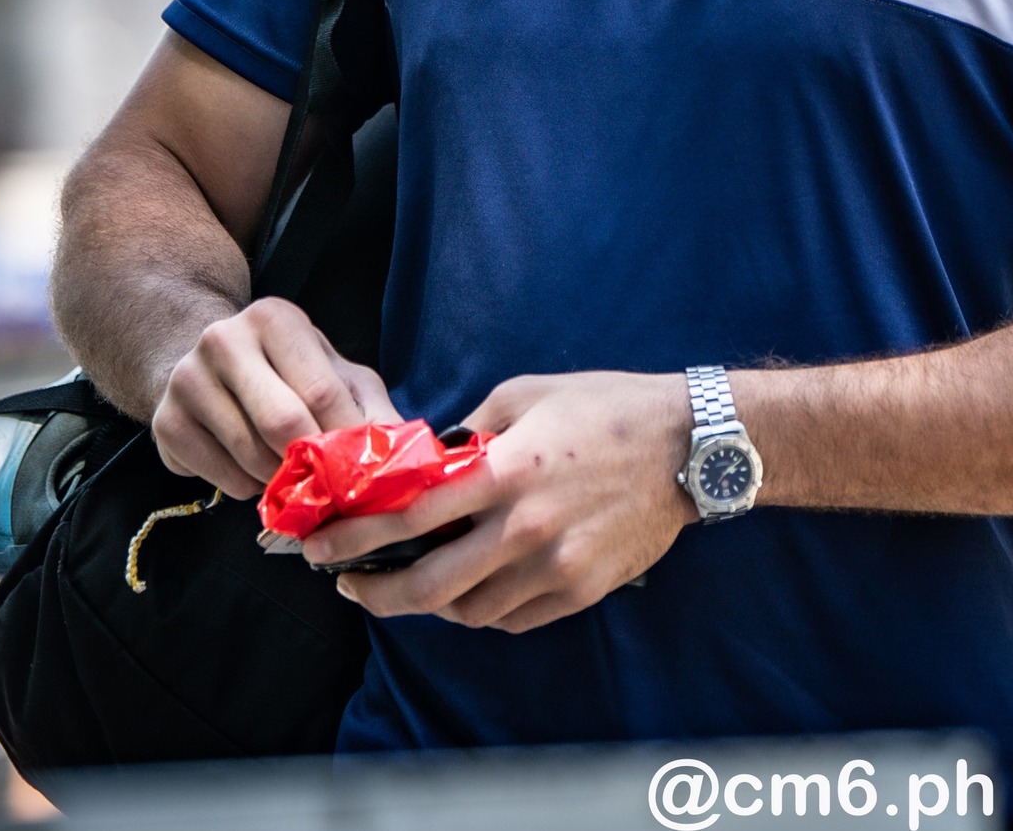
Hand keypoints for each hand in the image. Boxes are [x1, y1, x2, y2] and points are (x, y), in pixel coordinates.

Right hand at [153, 296, 398, 498]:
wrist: (208, 368)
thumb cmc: (288, 372)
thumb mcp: (338, 374)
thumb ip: (370, 407)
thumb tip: (399, 450)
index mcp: (275, 319)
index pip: (320, 389)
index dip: (344, 437)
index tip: (361, 468)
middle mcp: (223, 340)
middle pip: (282, 421)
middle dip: (312, 462)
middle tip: (329, 482)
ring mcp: (187, 380)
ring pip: (250, 454)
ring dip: (280, 479)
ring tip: (290, 472)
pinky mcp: (164, 422)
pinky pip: (218, 476)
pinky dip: (245, 487)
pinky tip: (252, 471)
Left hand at [303, 371, 692, 631]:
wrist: (691, 446)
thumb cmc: (607, 408)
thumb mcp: (529, 394)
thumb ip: (473, 428)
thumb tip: (431, 459)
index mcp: (506, 471)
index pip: (409, 516)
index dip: (354, 537)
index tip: (322, 545)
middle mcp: (524, 528)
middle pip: (426, 587)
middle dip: (373, 594)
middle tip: (349, 585)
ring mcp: (554, 568)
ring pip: (467, 612)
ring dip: (429, 603)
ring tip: (413, 583)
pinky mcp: (579, 593)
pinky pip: (511, 618)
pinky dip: (481, 609)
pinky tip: (472, 588)